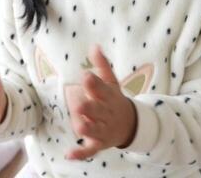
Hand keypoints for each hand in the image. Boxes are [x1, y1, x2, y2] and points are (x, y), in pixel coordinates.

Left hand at [65, 45, 136, 159]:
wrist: (131, 125)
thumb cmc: (115, 100)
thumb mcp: (112, 83)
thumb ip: (102, 66)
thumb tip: (94, 46)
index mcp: (108, 97)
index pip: (102, 89)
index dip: (93, 83)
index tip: (85, 76)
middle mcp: (106, 113)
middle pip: (96, 110)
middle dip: (87, 107)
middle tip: (77, 102)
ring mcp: (103, 130)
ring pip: (93, 130)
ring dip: (86, 127)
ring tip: (78, 125)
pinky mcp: (99, 143)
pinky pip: (90, 150)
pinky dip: (80, 153)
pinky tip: (69, 154)